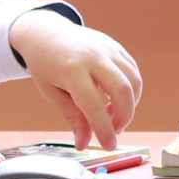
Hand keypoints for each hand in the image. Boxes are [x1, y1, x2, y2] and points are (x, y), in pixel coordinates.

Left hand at [8, 14, 142, 148]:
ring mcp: (107, 49)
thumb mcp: (51, 92)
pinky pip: (132, 71)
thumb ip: (72, 117)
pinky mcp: (115, 47)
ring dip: (130, 104)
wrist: (46, 32)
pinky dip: (131, 90)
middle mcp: (93, 57)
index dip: (104, 129)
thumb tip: (84, 144)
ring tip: (113, 115)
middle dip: (124, 117)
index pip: (93, 105)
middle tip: (114, 131)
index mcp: (72, 70)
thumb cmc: (45, 64)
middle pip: (122, 90)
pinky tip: (116, 99)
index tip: (108, 146)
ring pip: (133, 81)